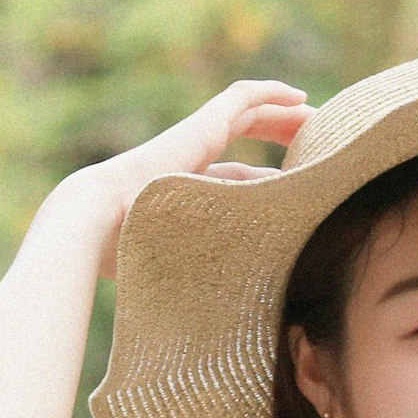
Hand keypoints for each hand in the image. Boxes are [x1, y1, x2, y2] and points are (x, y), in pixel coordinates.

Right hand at [63, 78, 312, 280]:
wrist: (98, 224)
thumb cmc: (131, 258)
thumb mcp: (185, 269)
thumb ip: (208, 281)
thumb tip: (233, 323)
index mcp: (187, 189)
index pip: (237, 179)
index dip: (270, 182)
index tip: (303, 190)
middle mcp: (192, 160)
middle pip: (245, 142)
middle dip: (281, 138)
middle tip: (319, 145)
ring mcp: (195, 139)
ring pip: (249, 114)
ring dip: (284, 113)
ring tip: (319, 117)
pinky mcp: (201, 126)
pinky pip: (242, 100)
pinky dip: (269, 94)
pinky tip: (300, 98)